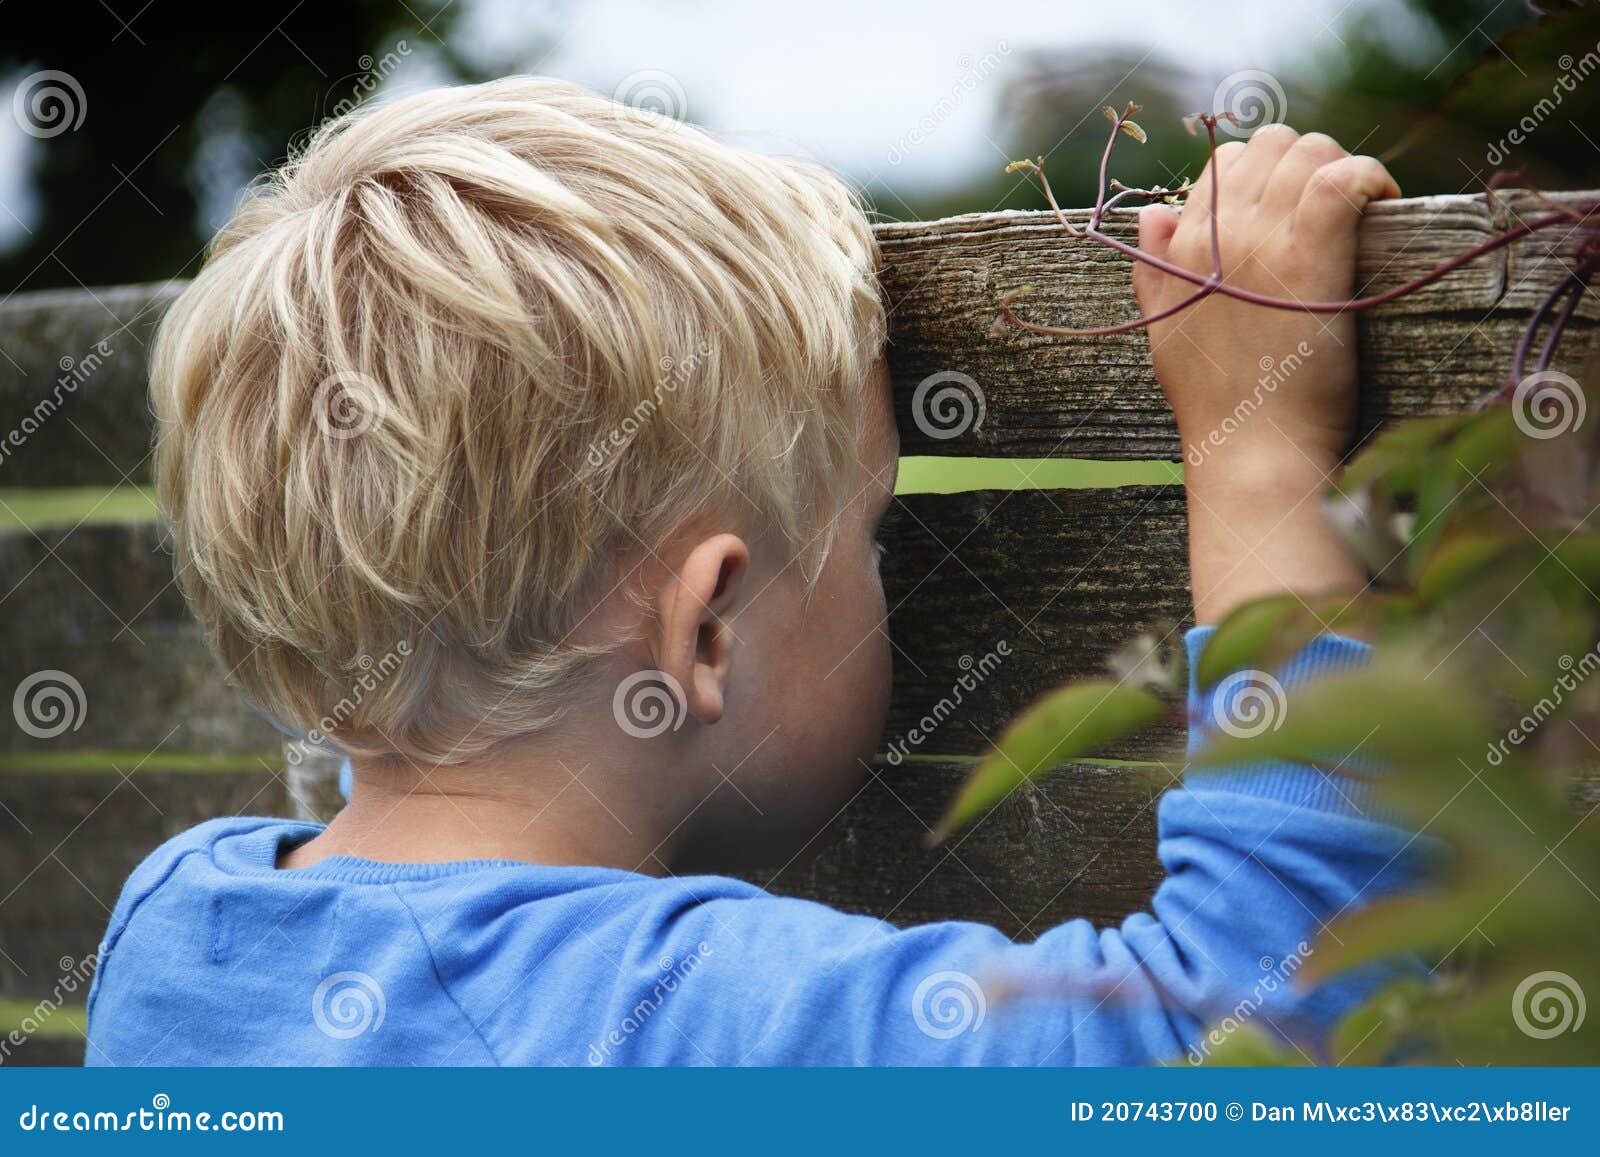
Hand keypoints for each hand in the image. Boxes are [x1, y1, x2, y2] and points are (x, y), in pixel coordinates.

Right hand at [1132, 125, 1399, 624]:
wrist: (1250, 451)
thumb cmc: (1215, 404)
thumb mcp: (1165, 335)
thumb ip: (1154, 271)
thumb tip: (1154, 215)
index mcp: (1183, 249)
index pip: (1225, 164)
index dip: (1265, 174)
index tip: (1293, 209)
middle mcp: (1219, 235)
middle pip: (1272, 146)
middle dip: (1308, 162)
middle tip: (1334, 207)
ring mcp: (1265, 244)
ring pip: (1311, 151)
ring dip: (1343, 168)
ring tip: (1363, 209)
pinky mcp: (1313, 260)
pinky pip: (1342, 180)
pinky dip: (1369, 177)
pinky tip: (1382, 202)